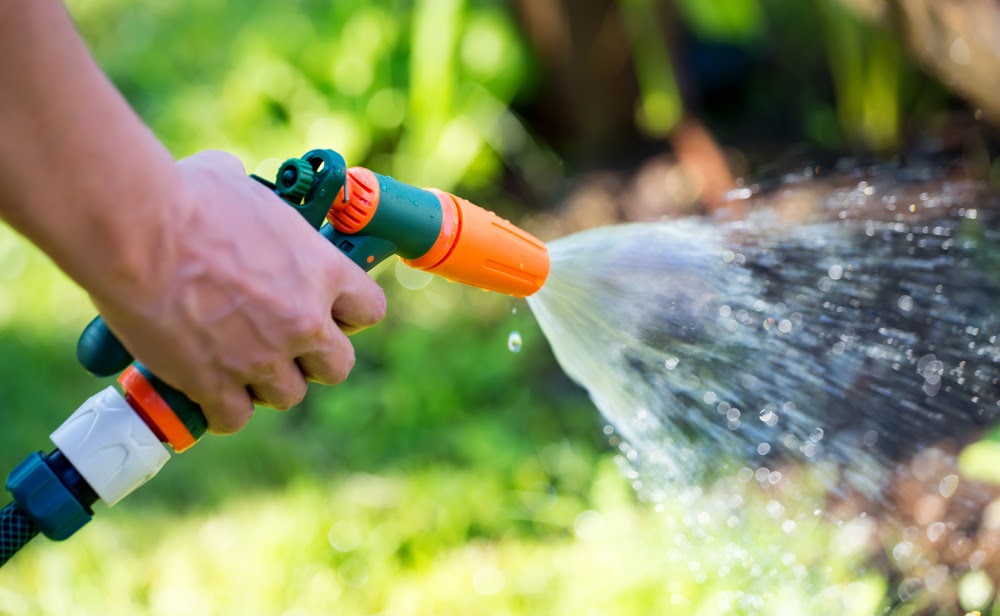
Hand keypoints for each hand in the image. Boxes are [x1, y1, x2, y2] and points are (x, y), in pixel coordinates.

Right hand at [91, 150, 385, 433]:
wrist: (135, 230)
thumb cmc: (186, 197)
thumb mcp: (244, 188)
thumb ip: (260, 210)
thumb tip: (239, 189)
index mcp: (322, 270)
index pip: (369, 310)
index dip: (347, 314)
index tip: (325, 310)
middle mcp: (303, 320)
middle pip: (337, 366)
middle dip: (313, 359)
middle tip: (282, 343)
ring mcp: (262, 357)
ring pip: (288, 396)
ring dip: (267, 384)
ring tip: (237, 362)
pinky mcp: (215, 383)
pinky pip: (234, 417)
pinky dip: (222, 408)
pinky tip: (207, 388)